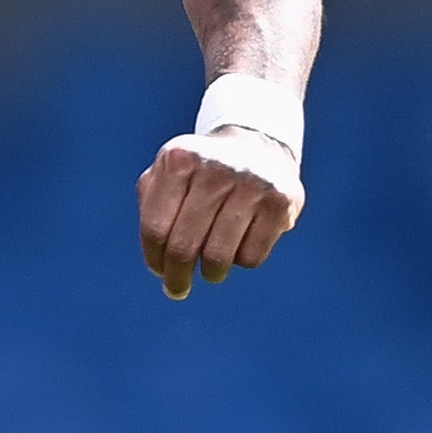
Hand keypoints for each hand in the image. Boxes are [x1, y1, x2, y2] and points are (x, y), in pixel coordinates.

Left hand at [138, 127, 301, 300]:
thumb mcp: (169, 171)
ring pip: (218, 257)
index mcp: (179, 158)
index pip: (155, 228)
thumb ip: (151, 203)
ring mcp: (251, 183)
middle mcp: (215, 168)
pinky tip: (240, 245)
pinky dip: (242, 260)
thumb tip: (157, 254)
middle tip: (178, 288)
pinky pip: (251, 257)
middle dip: (177, 277)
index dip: (155, 259)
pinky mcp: (280, 201)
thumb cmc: (203, 171)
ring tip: (211, 270)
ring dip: (211, 273)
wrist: (258, 144)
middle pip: (184, 247)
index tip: (159, 270)